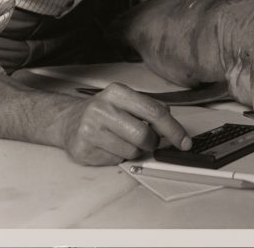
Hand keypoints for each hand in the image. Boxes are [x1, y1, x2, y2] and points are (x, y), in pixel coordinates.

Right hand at [58, 82, 191, 165]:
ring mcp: (90, 129)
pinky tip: (109, 147)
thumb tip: (173, 124)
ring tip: (122, 141)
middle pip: (144, 135)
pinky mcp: (83, 148)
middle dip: (151, 143)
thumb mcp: (126, 102)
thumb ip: (150, 109)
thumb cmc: (104, 112)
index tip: (184, 141)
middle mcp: (102, 108)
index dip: (173, 129)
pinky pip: (115, 161)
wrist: (68, 121)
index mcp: (117, 92)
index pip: (154, 112)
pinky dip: (118, 157)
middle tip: (147, 141)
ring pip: (131, 151)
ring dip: (134, 151)